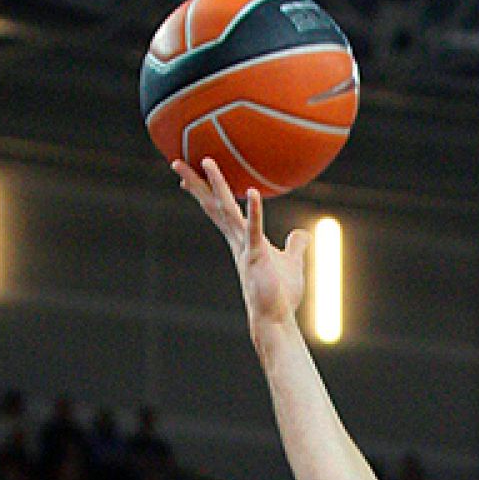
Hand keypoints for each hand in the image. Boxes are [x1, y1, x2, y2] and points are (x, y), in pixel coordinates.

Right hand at [175, 158, 308, 326]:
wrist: (275, 318)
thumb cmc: (280, 295)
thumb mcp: (291, 263)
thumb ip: (295, 247)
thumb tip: (302, 234)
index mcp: (242, 240)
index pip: (220, 210)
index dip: (205, 192)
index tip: (191, 175)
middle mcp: (238, 241)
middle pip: (214, 205)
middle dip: (197, 183)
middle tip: (176, 162)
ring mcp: (245, 248)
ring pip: (228, 210)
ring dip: (217, 185)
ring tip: (207, 161)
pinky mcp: (257, 257)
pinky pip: (255, 229)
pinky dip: (255, 210)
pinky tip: (252, 191)